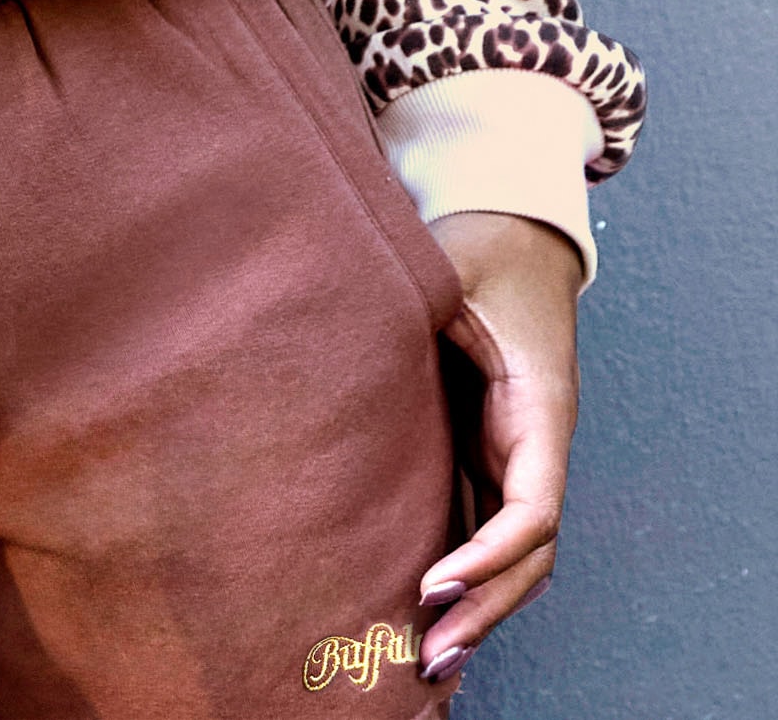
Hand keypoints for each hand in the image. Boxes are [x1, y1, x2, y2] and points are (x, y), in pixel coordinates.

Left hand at [418, 211, 582, 688]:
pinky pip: (485, 527)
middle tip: (429, 657)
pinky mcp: (486, 452)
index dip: (489, 556)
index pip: (533, 509)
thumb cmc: (482, 250)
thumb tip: (355, 313)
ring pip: (511, 554)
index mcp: (538, 408)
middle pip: (527, 555)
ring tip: (427, 661)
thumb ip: (417, 296)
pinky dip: (467, 574)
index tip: (436, 584)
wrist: (510, 233)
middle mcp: (534, 444)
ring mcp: (513, 454)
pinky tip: (430, 613)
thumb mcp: (452, 268)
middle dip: (485, 610)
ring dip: (479, 608)